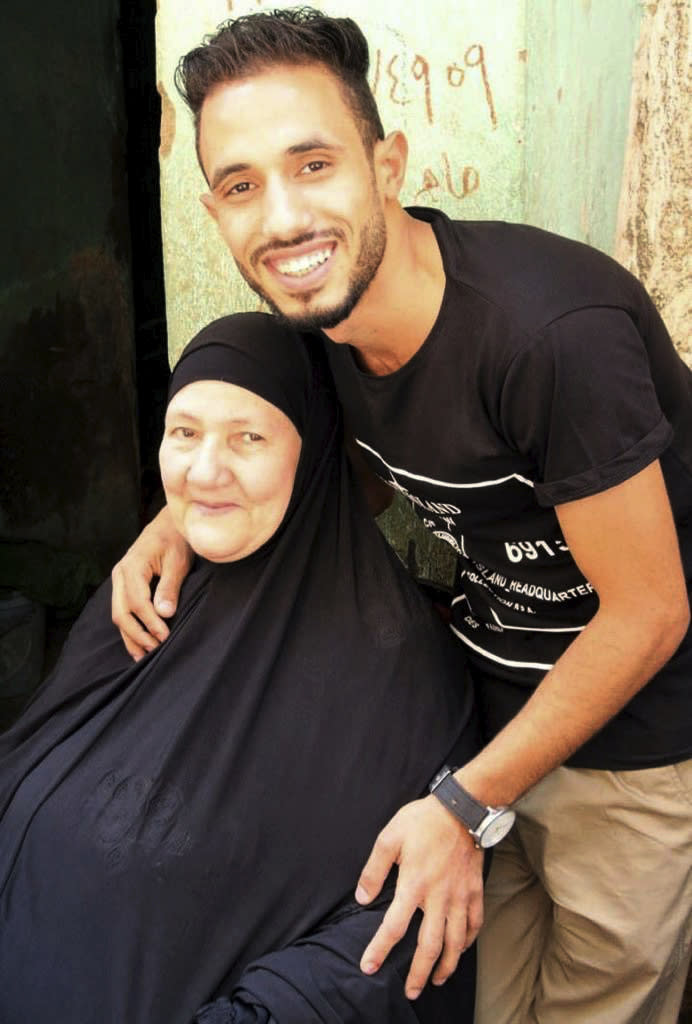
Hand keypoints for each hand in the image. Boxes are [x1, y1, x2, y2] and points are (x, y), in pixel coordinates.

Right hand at [111, 506, 192, 658]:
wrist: (169, 525)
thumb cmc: (176, 540)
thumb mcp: (177, 561)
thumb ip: (169, 587)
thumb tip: (164, 614)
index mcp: (132, 566)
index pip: (137, 602)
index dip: (150, 622)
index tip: (165, 637)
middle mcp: (120, 575)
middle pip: (121, 612)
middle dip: (138, 634)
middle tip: (157, 649)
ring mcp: (119, 581)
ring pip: (118, 615)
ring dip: (131, 637)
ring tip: (144, 657)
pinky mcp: (124, 586)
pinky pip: (122, 611)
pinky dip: (129, 629)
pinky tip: (138, 645)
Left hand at [355, 794, 483, 999]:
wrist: (462, 808)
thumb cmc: (423, 820)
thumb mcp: (389, 837)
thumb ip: (374, 870)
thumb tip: (361, 897)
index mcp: (413, 885)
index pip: (393, 927)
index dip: (379, 950)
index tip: (369, 967)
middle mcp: (438, 898)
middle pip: (429, 946)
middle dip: (419, 974)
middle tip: (411, 992)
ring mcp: (460, 896)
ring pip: (455, 942)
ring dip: (446, 965)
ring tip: (437, 980)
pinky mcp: (475, 891)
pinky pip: (475, 924)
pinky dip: (468, 942)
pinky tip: (461, 949)